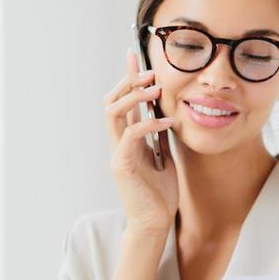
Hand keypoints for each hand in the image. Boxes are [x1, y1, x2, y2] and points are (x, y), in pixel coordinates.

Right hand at [104, 48, 177, 236]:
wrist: (154, 224)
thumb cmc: (160, 195)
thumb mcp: (164, 157)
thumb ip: (160, 136)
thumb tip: (165, 113)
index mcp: (128, 141)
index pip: (123, 102)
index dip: (127, 78)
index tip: (133, 55)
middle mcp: (118, 144)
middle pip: (111, 102)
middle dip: (129, 83)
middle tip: (151, 74)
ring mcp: (118, 153)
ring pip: (113, 113)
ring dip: (134, 97)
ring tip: (155, 90)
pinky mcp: (122, 165)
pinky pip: (131, 135)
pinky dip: (149, 124)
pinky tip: (167, 122)